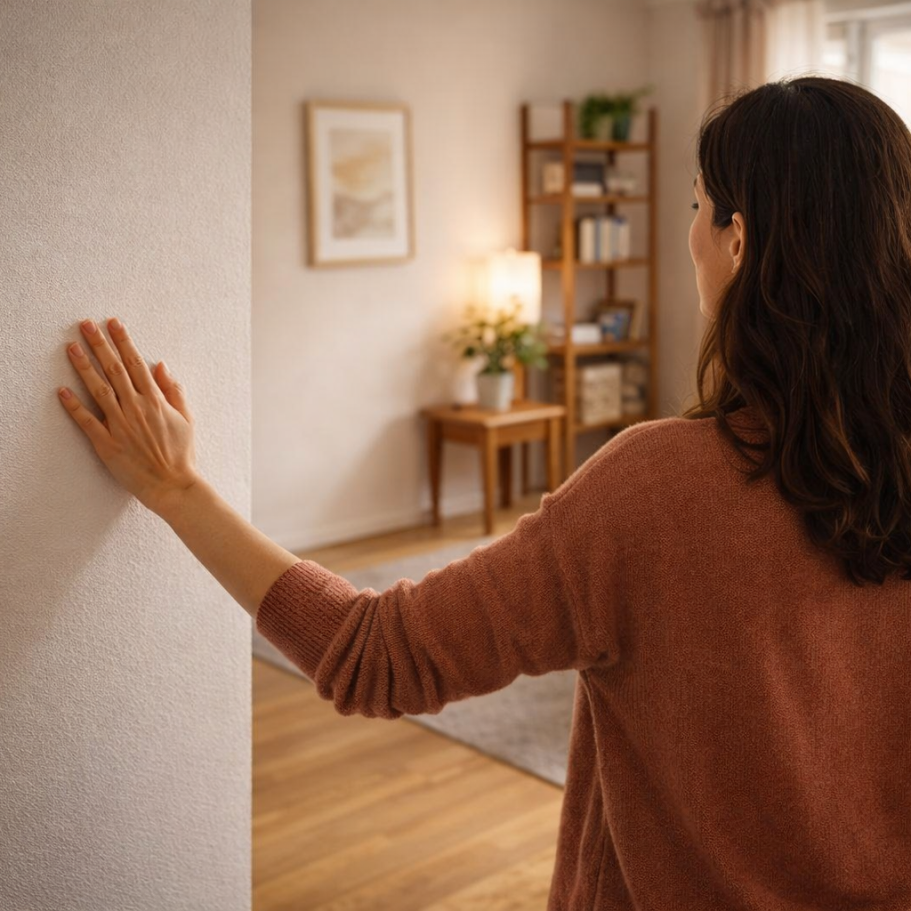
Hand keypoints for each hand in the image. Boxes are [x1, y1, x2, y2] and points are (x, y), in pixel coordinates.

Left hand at [58, 318, 200, 514]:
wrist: (173, 485)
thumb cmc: (182, 454)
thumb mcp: (187, 419)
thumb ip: (173, 391)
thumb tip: (161, 366)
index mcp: (156, 401)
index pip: (136, 364)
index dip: (124, 342)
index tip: (113, 324)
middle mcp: (136, 408)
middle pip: (114, 370)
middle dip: (99, 345)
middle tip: (86, 325)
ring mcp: (120, 425)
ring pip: (98, 390)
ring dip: (84, 367)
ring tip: (71, 347)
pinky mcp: (107, 443)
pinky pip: (87, 421)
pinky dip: (74, 405)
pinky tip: (62, 391)